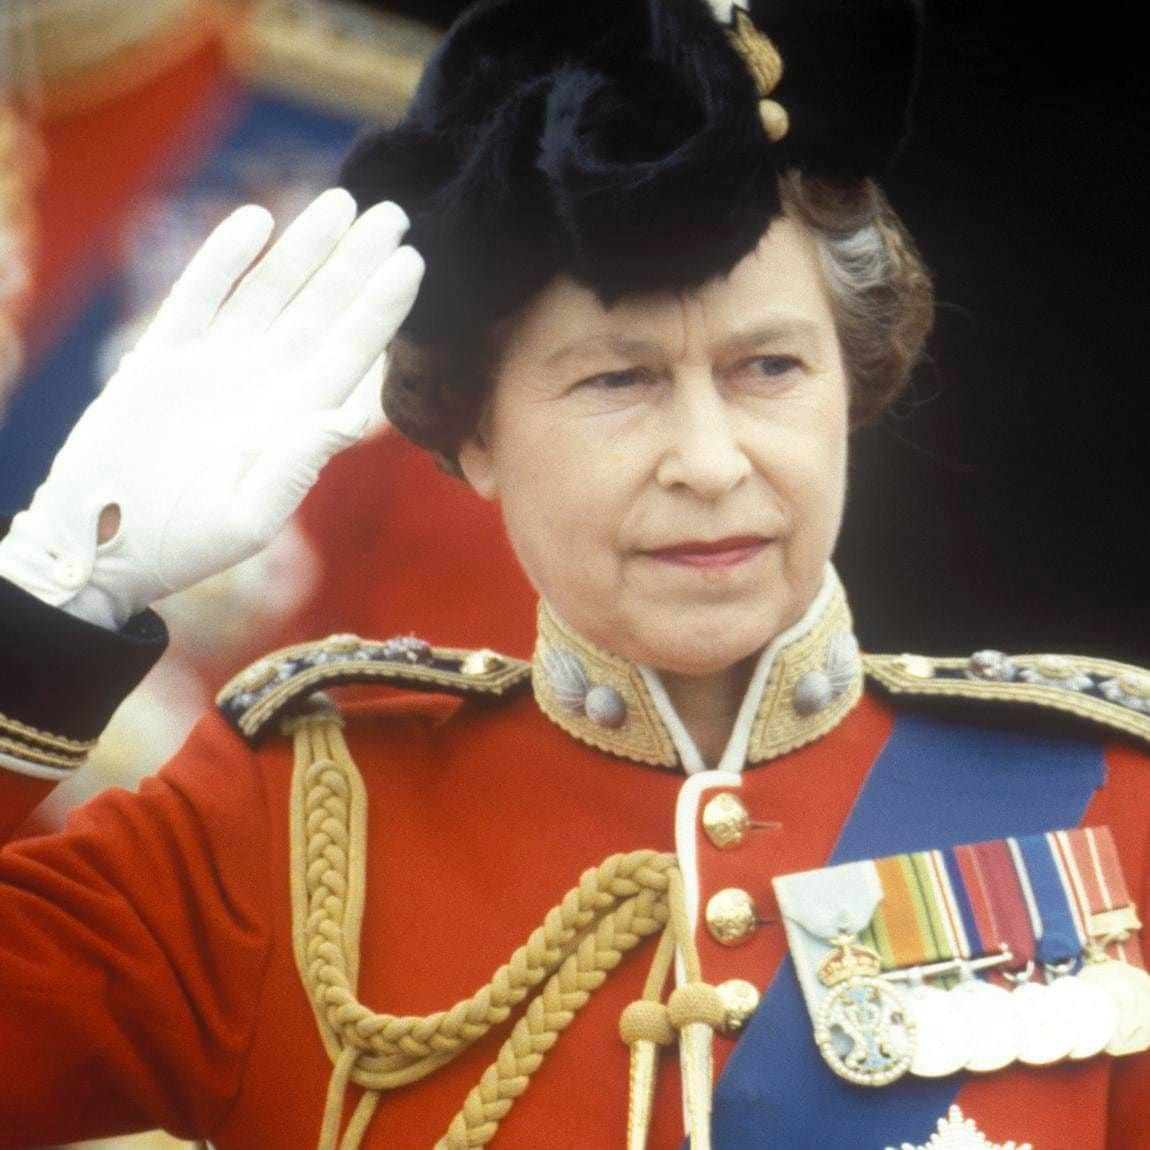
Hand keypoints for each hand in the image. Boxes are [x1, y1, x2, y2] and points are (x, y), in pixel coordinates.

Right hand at [0, 188, 422, 628]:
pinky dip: (225, 257)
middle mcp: (263, 383)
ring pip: (270, 290)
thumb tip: (351, 415)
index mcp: (293, 420)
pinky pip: (198, 292)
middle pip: (322, 310)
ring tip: (343, 203)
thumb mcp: (248, 517)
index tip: (413, 262)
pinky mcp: (163, 354)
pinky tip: (258, 221)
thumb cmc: (181, 544)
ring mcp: (215, 363)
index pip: (351, 352)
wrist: (100, 545)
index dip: (380, 307)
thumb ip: (296, 464)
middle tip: (396, 214)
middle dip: (356, 263)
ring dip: (305, 247)